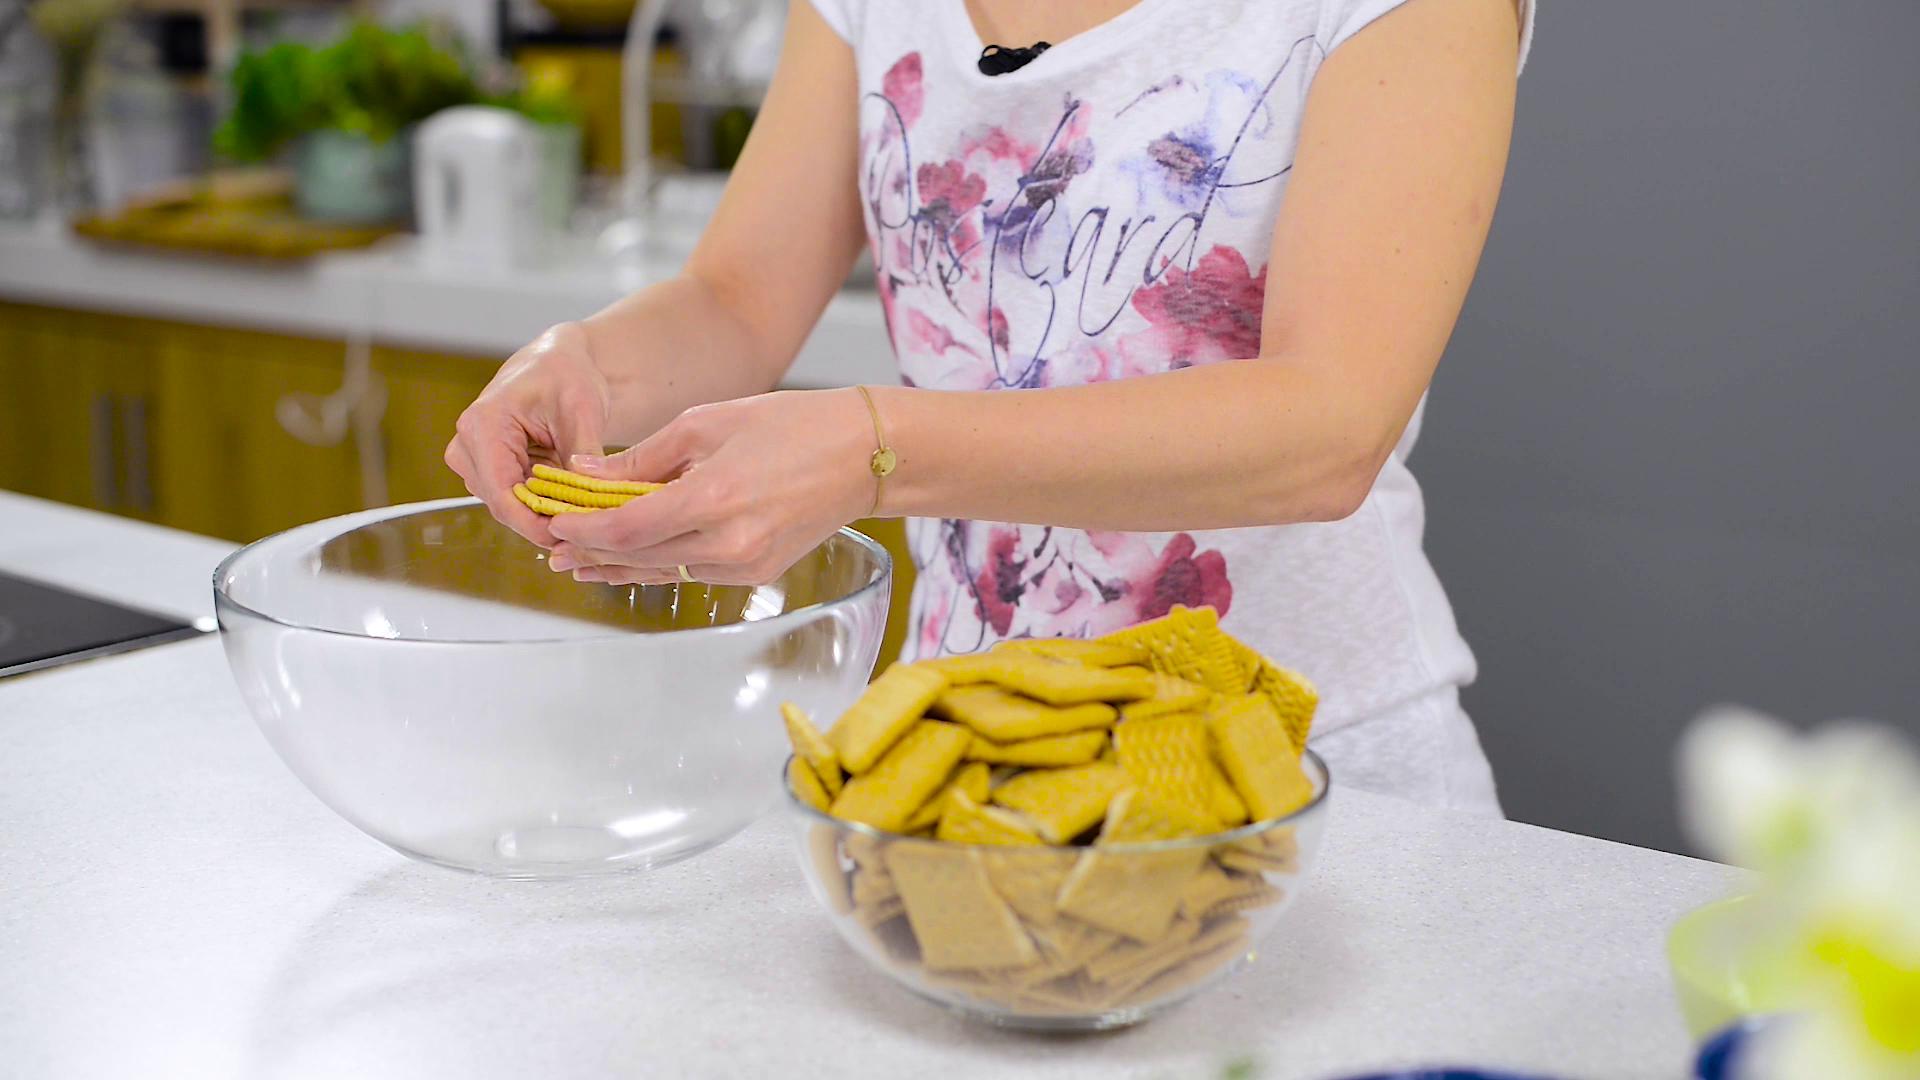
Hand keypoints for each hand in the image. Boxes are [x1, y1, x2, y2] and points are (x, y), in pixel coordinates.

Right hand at [445, 323, 612, 546]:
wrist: (557, 364)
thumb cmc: (566, 375)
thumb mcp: (582, 409)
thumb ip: (583, 454)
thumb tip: (588, 496)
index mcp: (482, 426)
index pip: (502, 494)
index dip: (534, 524)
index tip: (570, 538)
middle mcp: (467, 447)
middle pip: (504, 507)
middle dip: (546, 521)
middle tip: (591, 530)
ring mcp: (474, 462)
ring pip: (511, 508)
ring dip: (547, 514)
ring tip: (587, 511)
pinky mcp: (488, 472)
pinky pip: (517, 501)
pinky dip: (546, 505)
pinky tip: (575, 502)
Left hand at [546, 389, 875, 585]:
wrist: (862, 456)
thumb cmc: (790, 425)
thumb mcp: (707, 423)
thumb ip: (643, 456)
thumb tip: (587, 476)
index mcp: (713, 498)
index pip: (627, 527)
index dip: (583, 529)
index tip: (553, 523)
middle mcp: (729, 543)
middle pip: (639, 556)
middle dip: (591, 550)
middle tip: (553, 546)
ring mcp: (747, 565)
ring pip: (664, 570)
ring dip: (619, 565)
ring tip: (578, 563)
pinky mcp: (759, 574)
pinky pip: (695, 572)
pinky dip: (660, 563)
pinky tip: (633, 560)